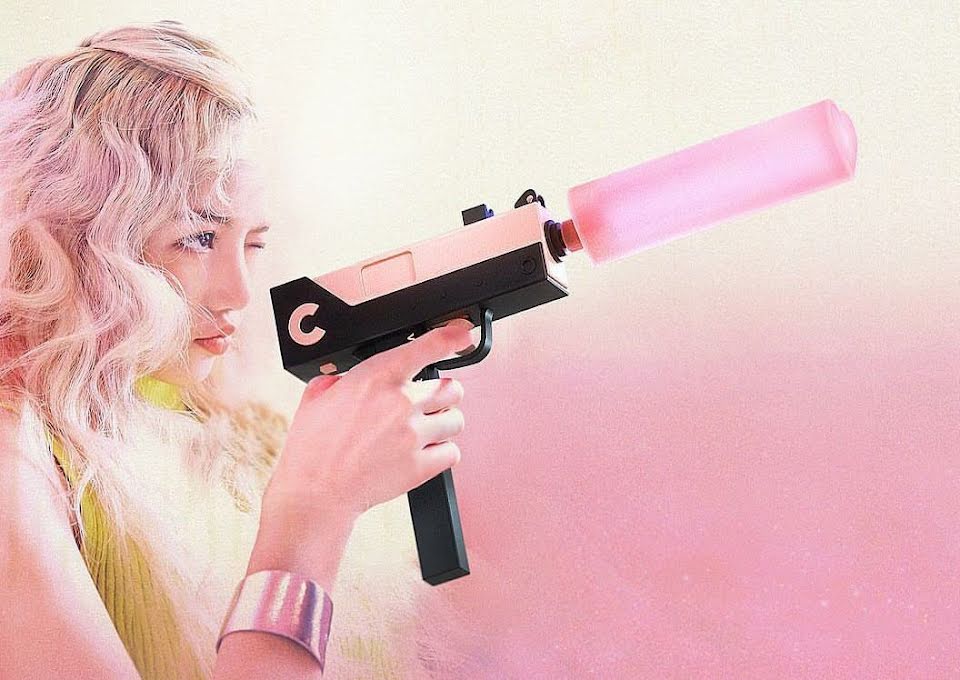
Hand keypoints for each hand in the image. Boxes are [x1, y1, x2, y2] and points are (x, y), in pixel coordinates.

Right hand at [262, 320, 474, 524]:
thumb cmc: (312, 449)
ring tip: (425, 430)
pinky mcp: (420, 466)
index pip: (427, 347)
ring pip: (456, 419)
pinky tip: (424, 453)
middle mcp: (401, 402)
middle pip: (451, 387)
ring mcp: (413, 435)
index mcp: (376, 377)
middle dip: (442, 394)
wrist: (314, 494)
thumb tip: (345, 379)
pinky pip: (452, 452)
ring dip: (444, 422)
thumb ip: (338, 381)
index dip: (452, 337)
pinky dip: (442, 453)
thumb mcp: (315, 398)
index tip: (463, 335)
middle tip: (427, 403)